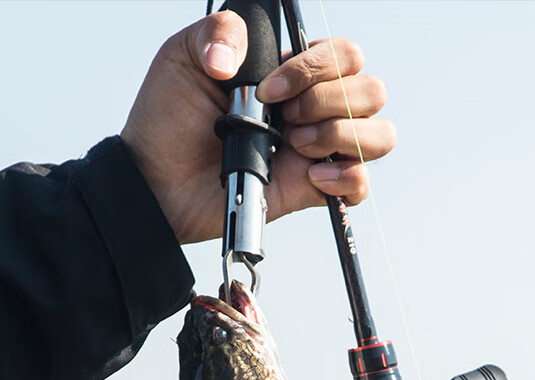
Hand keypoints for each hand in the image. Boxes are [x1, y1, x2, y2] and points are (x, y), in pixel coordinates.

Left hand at [120, 11, 394, 244]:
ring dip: (341, 135)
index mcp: (291, 73)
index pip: (343, 54)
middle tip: (282, 118)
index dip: (315, 67)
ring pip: (379, 134)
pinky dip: (347, 177)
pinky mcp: (311, 191)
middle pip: (370, 90)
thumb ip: (218, 32)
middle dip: (328, 100)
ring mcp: (315, 151)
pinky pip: (361, 185)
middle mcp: (311, 108)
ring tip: (297, 146)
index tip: (267, 89)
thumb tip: (236, 58)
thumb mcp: (183, 56)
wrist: (155, 182)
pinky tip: (310, 174)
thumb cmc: (167, 120)